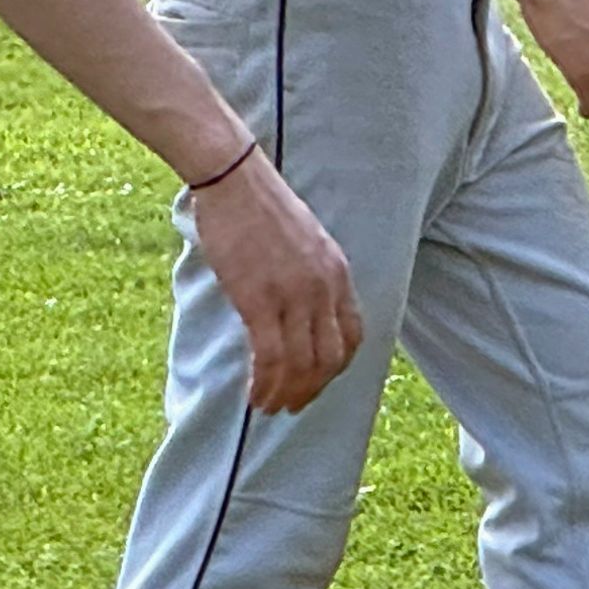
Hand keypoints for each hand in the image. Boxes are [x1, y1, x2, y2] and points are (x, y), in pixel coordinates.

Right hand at [188, 153, 361, 413]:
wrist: (235, 180)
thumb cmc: (260, 206)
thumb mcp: (305, 241)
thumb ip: (310, 275)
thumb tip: (299, 308)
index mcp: (337, 272)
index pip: (352, 334)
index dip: (338, 366)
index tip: (319, 381)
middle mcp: (324, 288)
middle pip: (330, 357)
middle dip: (313, 389)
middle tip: (293, 406)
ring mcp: (294, 295)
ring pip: (301, 364)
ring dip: (286, 394)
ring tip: (269, 408)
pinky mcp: (260, 300)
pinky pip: (270, 357)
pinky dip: (265, 384)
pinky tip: (254, 396)